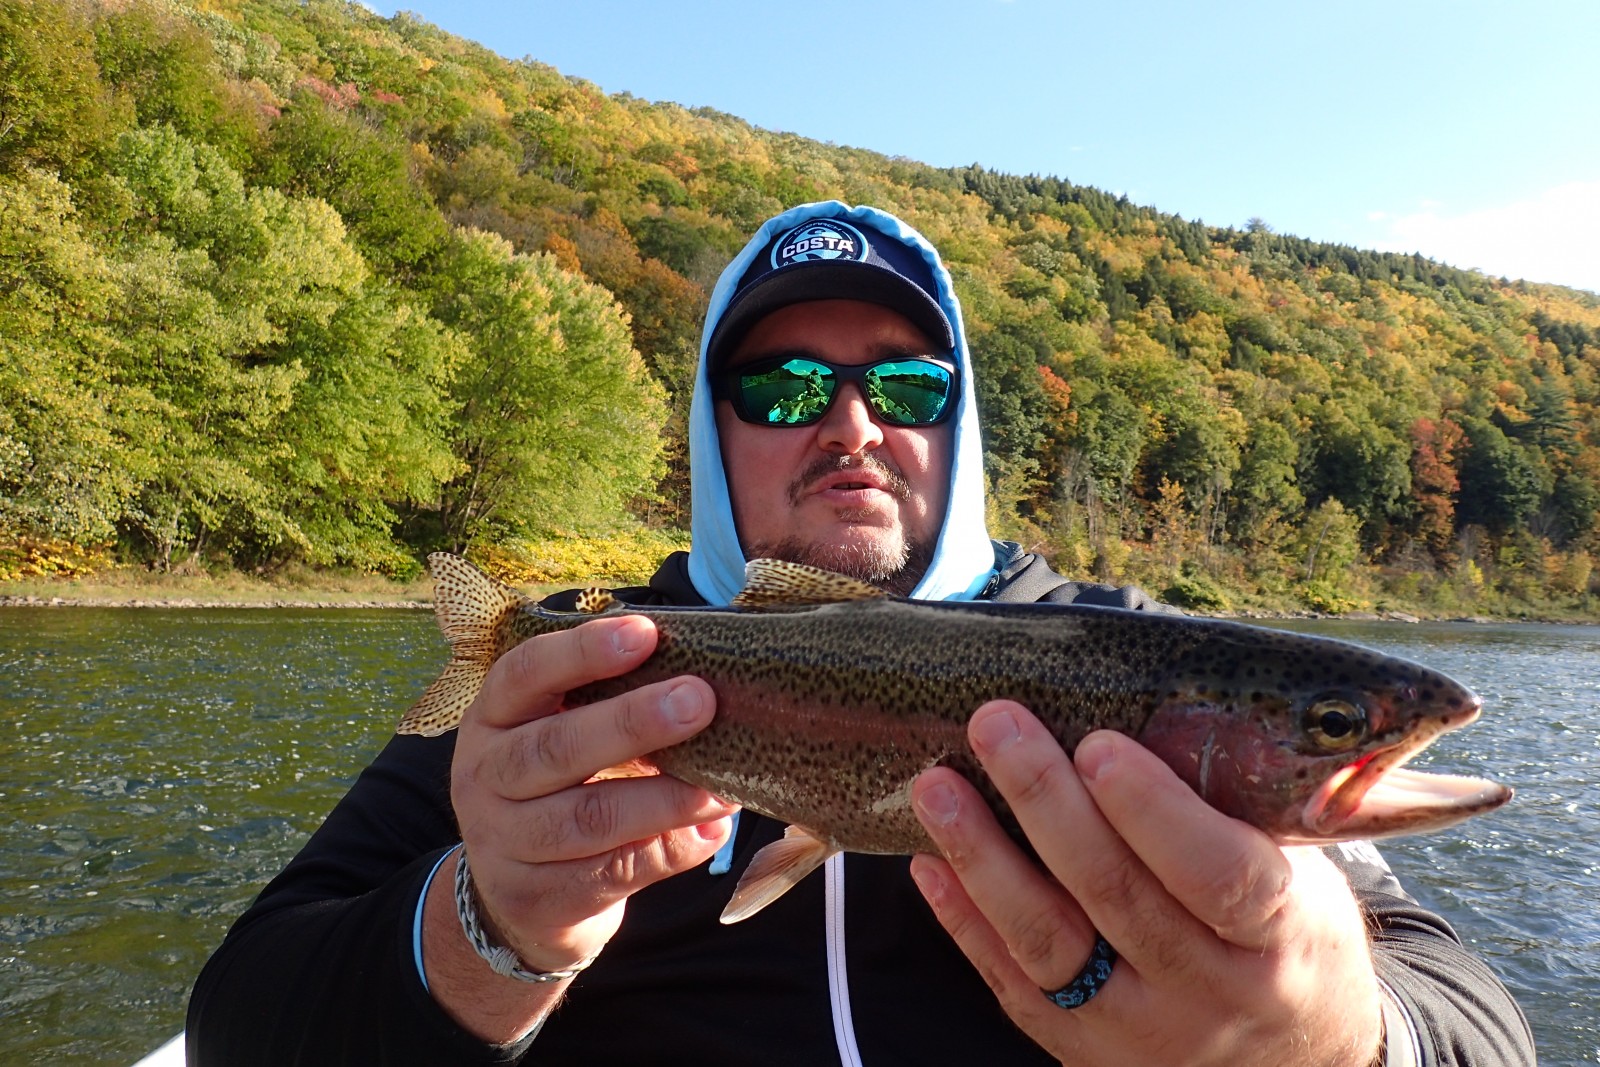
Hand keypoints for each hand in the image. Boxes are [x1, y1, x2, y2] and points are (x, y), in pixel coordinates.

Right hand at [448, 614, 736, 976]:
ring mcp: (504, 842)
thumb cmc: (559, 787)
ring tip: (719, 788)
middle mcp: (486, 776)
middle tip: (699, 701)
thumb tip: (701, 684)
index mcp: (493, 718)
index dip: (582, 652)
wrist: (519, 897)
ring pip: (588, 817)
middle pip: (556, 746)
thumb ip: (611, 707)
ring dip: (663, 799)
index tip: (645, 633)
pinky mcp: (539, 897)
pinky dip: (668, 852)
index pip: (524, 673)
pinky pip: (611, 872)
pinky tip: (708, 833)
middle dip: (632, 721)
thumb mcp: (559, 736)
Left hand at [909, 704, 1383, 1066]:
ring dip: (983, 860)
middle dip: (1046, 804)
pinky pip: (1015, 986)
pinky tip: (929, 863)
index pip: (1220, 876)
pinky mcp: (1084, 1049)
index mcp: (1280, 937)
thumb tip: (1151, 699)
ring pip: (1051, 946)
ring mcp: (1142, 1030)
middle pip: (1117, 898)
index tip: (1099, 746)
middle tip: (996, 726)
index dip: (1155, 813)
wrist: (1294, 1058)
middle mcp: (1210, 992)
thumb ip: (1232, 810)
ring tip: (936, 787)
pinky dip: (967, 923)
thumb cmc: (1289, 934)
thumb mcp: (1300, 874)